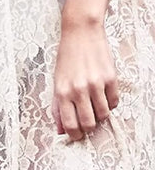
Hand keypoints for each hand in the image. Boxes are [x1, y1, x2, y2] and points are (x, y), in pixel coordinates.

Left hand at [51, 16, 119, 140]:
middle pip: (88, 123)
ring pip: (102, 114)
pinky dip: (109, 104)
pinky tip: (103, 97)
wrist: (81, 34)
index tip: (76, 136)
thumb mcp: (56, 83)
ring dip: (99, 116)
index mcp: (62, 93)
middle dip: (88, 128)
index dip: (74, 134)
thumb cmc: (66, 59)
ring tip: (95, 108)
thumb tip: (60, 130)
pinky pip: (114, 101)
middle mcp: (79, 90)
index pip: (69, 124)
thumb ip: (57, 107)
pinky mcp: (111, 78)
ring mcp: (96, 84)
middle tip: (87, 124)